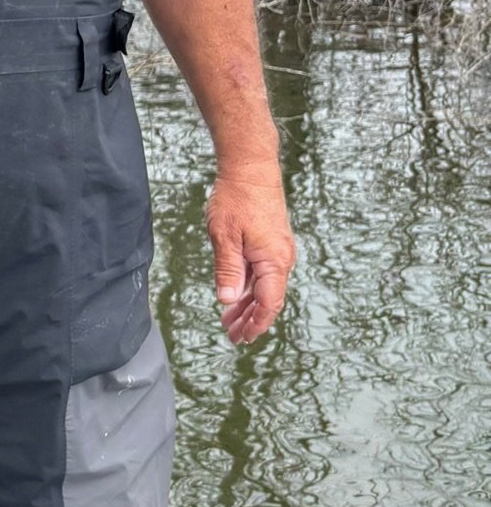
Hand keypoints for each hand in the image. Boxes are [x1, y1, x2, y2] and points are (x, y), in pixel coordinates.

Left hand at [204, 162, 294, 342]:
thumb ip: (227, 270)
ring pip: (265, 287)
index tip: (241, 339)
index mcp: (274, 260)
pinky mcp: (272, 242)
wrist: (251, 167)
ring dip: (248, 305)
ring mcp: (278, 250)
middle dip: (250, 320)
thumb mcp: (224, 236)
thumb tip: (228, 301)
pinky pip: (264, 273)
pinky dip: (249, 287)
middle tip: (231, 336)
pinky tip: (236, 295)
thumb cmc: (237, 198)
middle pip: (268, 300)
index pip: (268, 304)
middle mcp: (282, 258)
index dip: (255, 324)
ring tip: (229, 321)